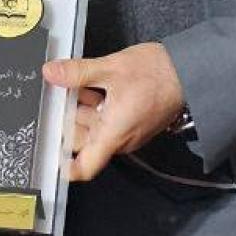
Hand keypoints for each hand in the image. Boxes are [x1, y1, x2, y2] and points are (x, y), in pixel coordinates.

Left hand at [42, 42, 184, 180]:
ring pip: (92, 128)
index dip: (64, 166)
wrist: (188, 71)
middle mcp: (119, 139)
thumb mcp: (111, 68)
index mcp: (113, 134)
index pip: (85, 167)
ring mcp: (126, 131)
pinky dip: (94, 106)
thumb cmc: (155, 73)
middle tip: (52, 98)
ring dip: (79, 109)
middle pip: (82, 142)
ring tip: (68, 84)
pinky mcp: (131, 121)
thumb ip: (78, 73)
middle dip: (66, 122)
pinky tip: (88, 85)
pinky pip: (105, 120)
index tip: (47, 154)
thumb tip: (50, 73)